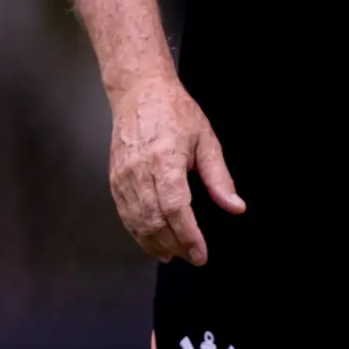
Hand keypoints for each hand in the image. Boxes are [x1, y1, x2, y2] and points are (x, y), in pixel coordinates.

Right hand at [108, 74, 243, 263]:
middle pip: (154, 221)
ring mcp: (123, 177)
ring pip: (137, 222)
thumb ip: (219, 178)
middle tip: (192, 257)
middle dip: (175, 245)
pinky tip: (153, 243)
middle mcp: (139, 171)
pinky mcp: (114, 180)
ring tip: (175, 255)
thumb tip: (235, 206)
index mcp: (164, 160)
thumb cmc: (174, 112)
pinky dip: (139, 233)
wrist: (139, 92)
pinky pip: (125, 215)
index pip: (174, 209)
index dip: (188, 236)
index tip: (201, 253)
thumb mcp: (206, 140)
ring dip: (155, 244)